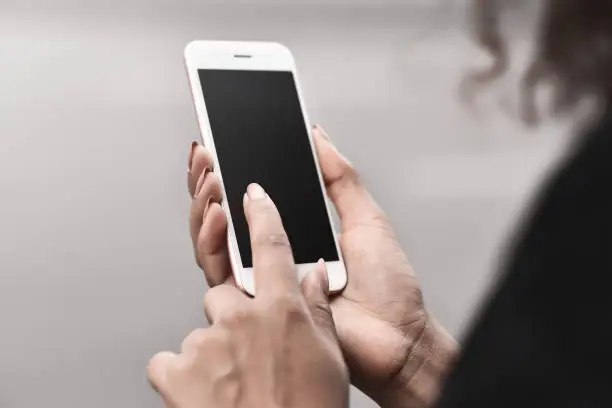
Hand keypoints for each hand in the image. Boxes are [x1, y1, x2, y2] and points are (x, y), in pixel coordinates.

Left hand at [148, 184, 347, 407]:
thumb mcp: (328, 361)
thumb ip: (317, 311)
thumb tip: (314, 275)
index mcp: (282, 311)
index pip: (270, 245)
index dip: (261, 213)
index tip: (250, 193)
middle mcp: (240, 318)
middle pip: (221, 291)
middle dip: (230, 314)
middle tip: (246, 350)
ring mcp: (205, 343)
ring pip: (201, 332)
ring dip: (212, 353)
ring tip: (234, 386)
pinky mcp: (175, 370)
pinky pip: (171, 360)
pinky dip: (183, 375)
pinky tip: (205, 395)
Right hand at [187, 127, 456, 407]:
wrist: (396, 339)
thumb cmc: (388, 289)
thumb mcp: (366, 217)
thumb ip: (340, 177)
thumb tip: (319, 137)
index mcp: (295, 234)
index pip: (252, 200)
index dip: (231, 172)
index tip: (221, 145)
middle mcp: (271, 257)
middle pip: (224, 216)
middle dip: (209, 181)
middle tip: (209, 155)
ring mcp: (259, 280)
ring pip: (212, 240)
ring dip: (204, 202)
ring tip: (210, 176)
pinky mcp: (252, 304)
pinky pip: (218, 269)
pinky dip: (210, 238)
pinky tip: (217, 211)